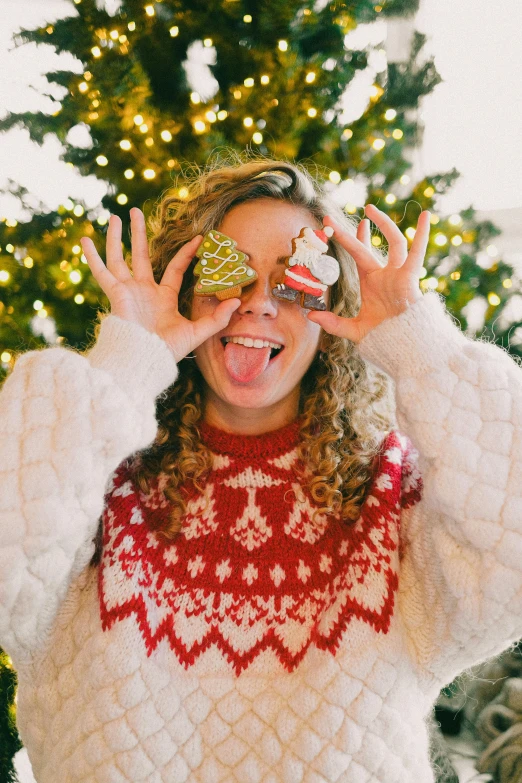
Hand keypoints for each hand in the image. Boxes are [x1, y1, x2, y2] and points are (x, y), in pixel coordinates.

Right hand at [80, 208, 239, 361]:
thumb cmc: (168, 350)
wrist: (145, 360)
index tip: (199, 238)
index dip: (186, 253)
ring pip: (119, 257)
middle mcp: (144, 291)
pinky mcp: (116, 293)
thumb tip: (237, 302)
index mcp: (163, 298)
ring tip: (114, 215)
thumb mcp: (197, 333)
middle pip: (140, 255)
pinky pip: (102, 272)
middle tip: (135, 211)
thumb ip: (216, 318)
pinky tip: (84, 239)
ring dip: (115, 237)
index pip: (174, 268)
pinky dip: (92, 256)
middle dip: (138, 234)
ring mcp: (128, 291)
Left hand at [308, 204, 430, 343]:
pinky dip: (423, 234)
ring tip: (369, 208)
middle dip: (354, 231)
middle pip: (368, 246)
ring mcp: (398, 274)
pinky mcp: (410, 278)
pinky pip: (417, 253)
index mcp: (371, 281)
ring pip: (395, 242)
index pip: (357, 254)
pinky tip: (426, 216)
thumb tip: (310, 316)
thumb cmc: (383, 338)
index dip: (346, 239)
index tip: (331, 226)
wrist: (404, 346)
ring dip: (384, 224)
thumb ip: (333, 323)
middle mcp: (384, 274)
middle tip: (335, 216)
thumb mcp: (354, 330)